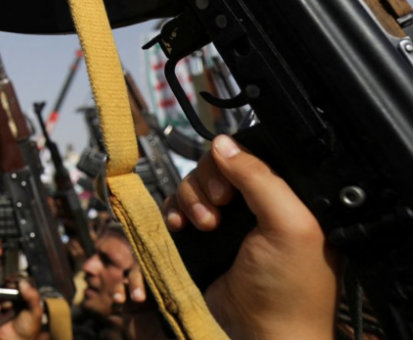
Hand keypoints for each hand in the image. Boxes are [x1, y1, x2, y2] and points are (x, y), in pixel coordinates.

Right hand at [0, 278, 44, 339]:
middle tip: (9, 288)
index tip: (14, 279)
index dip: (17, 280)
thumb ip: (32, 297)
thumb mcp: (35, 312)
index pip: (20, 284)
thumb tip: (22, 282)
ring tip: (7, 305)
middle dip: (8, 287)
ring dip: (2, 297)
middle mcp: (14, 300)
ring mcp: (4, 305)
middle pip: (8, 286)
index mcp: (25, 299)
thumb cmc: (28, 328)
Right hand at [165, 135, 337, 339]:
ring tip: (202, 227)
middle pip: (217, 167)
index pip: (254, 157)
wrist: (256, 338)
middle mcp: (255, 209)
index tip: (231, 185)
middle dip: (209, 183)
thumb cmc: (290, 292)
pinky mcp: (198, 240)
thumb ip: (261, 178)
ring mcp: (224, 225)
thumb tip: (224, 142)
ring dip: (190, 200)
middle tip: (219, 209)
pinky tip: (180, 227)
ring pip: (193, 185)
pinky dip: (173, 212)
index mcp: (287, 201)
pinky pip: (175, 208)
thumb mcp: (289, 227)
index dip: (235, 161)